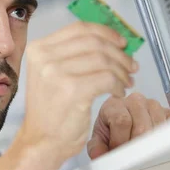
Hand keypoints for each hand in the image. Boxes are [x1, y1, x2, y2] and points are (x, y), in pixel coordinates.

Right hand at [15, 22, 137, 164]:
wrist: (41, 142)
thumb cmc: (50, 112)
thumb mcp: (51, 74)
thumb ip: (71, 55)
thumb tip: (109, 43)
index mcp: (39, 49)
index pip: (79, 28)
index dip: (106, 33)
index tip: (120, 42)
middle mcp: (45, 57)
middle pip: (94, 42)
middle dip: (119, 53)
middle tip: (131, 65)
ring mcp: (57, 73)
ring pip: (104, 60)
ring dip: (122, 71)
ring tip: (126, 81)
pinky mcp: (73, 90)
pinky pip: (107, 78)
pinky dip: (119, 84)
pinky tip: (119, 92)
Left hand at [87, 93, 169, 169]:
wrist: (120, 122)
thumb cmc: (110, 130)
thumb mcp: (98, 140)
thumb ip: (96, 148)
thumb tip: (100, 156)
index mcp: (115, 104)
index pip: (122, 121)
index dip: (120, 141)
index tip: (117, 152)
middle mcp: (135, 100)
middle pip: (141, 128)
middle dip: (135, 147)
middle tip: (130, 156)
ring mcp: (153, 105)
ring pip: (157, 130)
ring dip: (149, 145)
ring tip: (139, 150)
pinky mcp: (166, 112)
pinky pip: (169, 129)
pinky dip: (162, 141)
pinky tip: (152, 145)